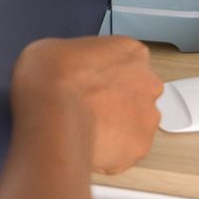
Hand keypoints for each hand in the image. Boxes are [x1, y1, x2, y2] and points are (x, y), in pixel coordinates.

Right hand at [11, 36, 162, 174]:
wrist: (51, 115)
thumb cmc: (51, 77)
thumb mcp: (53, 48)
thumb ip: (75, 59)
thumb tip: (68, 71)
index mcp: (130, 51)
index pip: (127, 59)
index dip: (105, 71)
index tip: (89, 79)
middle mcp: (147, 82)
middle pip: (137, 91)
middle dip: (116, 99)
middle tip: (86, 105)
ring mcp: (147, 116)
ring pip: (134, 123)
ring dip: (115, 126)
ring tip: (83, 128)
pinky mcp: (139, 148)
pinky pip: (125, 150)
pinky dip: (109, 151)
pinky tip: (85, 144)